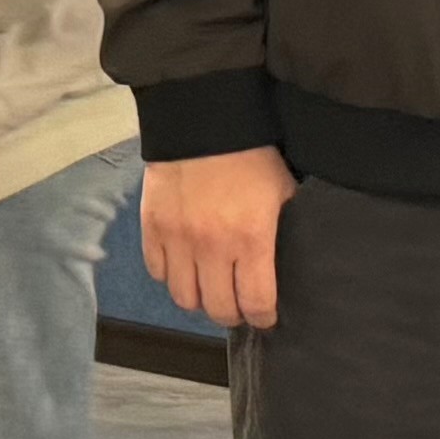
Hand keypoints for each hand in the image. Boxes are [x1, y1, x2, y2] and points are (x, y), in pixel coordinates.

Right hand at [141, 147, 294, 332]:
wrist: (202, 120)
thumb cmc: (251, 157)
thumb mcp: (283, 192)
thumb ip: (283, 231)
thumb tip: (287, 263)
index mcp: (251, 239)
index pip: (256, 304)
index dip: (263, 318)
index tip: (265, 317)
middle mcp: (213, 247)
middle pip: (218, 309)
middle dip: (232, 313)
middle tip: (237, 303)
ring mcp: (178, 240)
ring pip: (184, 298)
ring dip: (199, 298)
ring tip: (208, 287)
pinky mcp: (152, 228)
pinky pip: (158, 272)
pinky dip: (171, 275)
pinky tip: (183, 264)